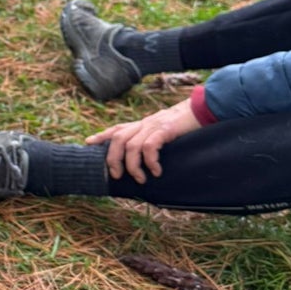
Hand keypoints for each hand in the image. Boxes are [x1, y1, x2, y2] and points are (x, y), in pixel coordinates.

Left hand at [86, 96, 202, 184]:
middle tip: (117, 176)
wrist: (203, 110)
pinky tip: (156, 172)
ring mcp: (153, 125)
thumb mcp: (163, 130)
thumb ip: (152, 139)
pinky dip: (149, 162)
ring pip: (131, 145)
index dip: (101, 136)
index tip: (88, 143)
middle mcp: (144, 123)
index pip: (117, 128)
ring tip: (140, 179)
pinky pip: (149, 147)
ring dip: (132, 166)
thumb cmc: (185, 125)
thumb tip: (146, 159)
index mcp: (142, 124)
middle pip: (118, 139)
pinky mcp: (165, 129)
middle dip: (113, 159)